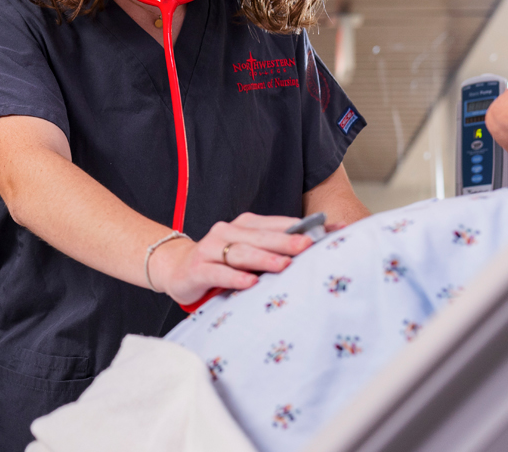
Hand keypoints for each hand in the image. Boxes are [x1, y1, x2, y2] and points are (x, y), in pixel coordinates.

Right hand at [149, 212, 315, 305]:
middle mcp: (227, 232)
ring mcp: (210, 249)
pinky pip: (218, 272)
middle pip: (261, 237)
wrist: (177, 269)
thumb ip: (276, 250)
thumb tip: (317, 250)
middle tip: (309, 246)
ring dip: (263, 259)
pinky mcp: (198, 268)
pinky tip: (249, 282)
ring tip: (283, 265)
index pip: (279, 224)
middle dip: (286, 241)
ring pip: (241, 253)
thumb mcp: (249, 253)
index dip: (304, 228)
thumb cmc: (222, 262)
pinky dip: (234, 277)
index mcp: (245, 225)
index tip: (331, 233)